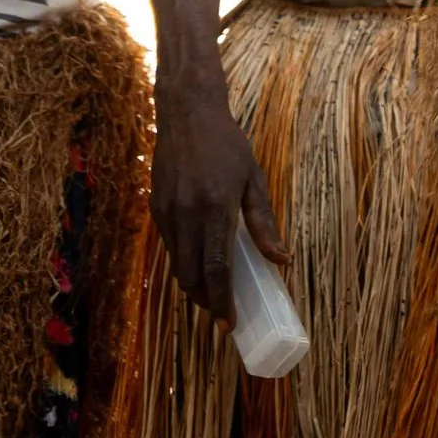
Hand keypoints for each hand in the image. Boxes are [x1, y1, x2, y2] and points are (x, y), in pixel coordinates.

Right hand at [150, 79, 288, 322]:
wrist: (187, 114)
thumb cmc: (228, 145)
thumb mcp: (253, 179)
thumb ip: (265, 222)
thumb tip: (282, 259)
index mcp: (215, 208)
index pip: (216, 267)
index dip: (222, 300)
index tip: (230, 323)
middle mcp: (186, 215)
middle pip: (191, 275)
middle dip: (206, 301)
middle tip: (223, 315)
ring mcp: (167, 213)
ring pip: (178, 265)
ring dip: (194, 285)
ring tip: (214, 295)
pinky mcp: (156, 209)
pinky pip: (171, 247)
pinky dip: (185, 263)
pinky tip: (200, 265)